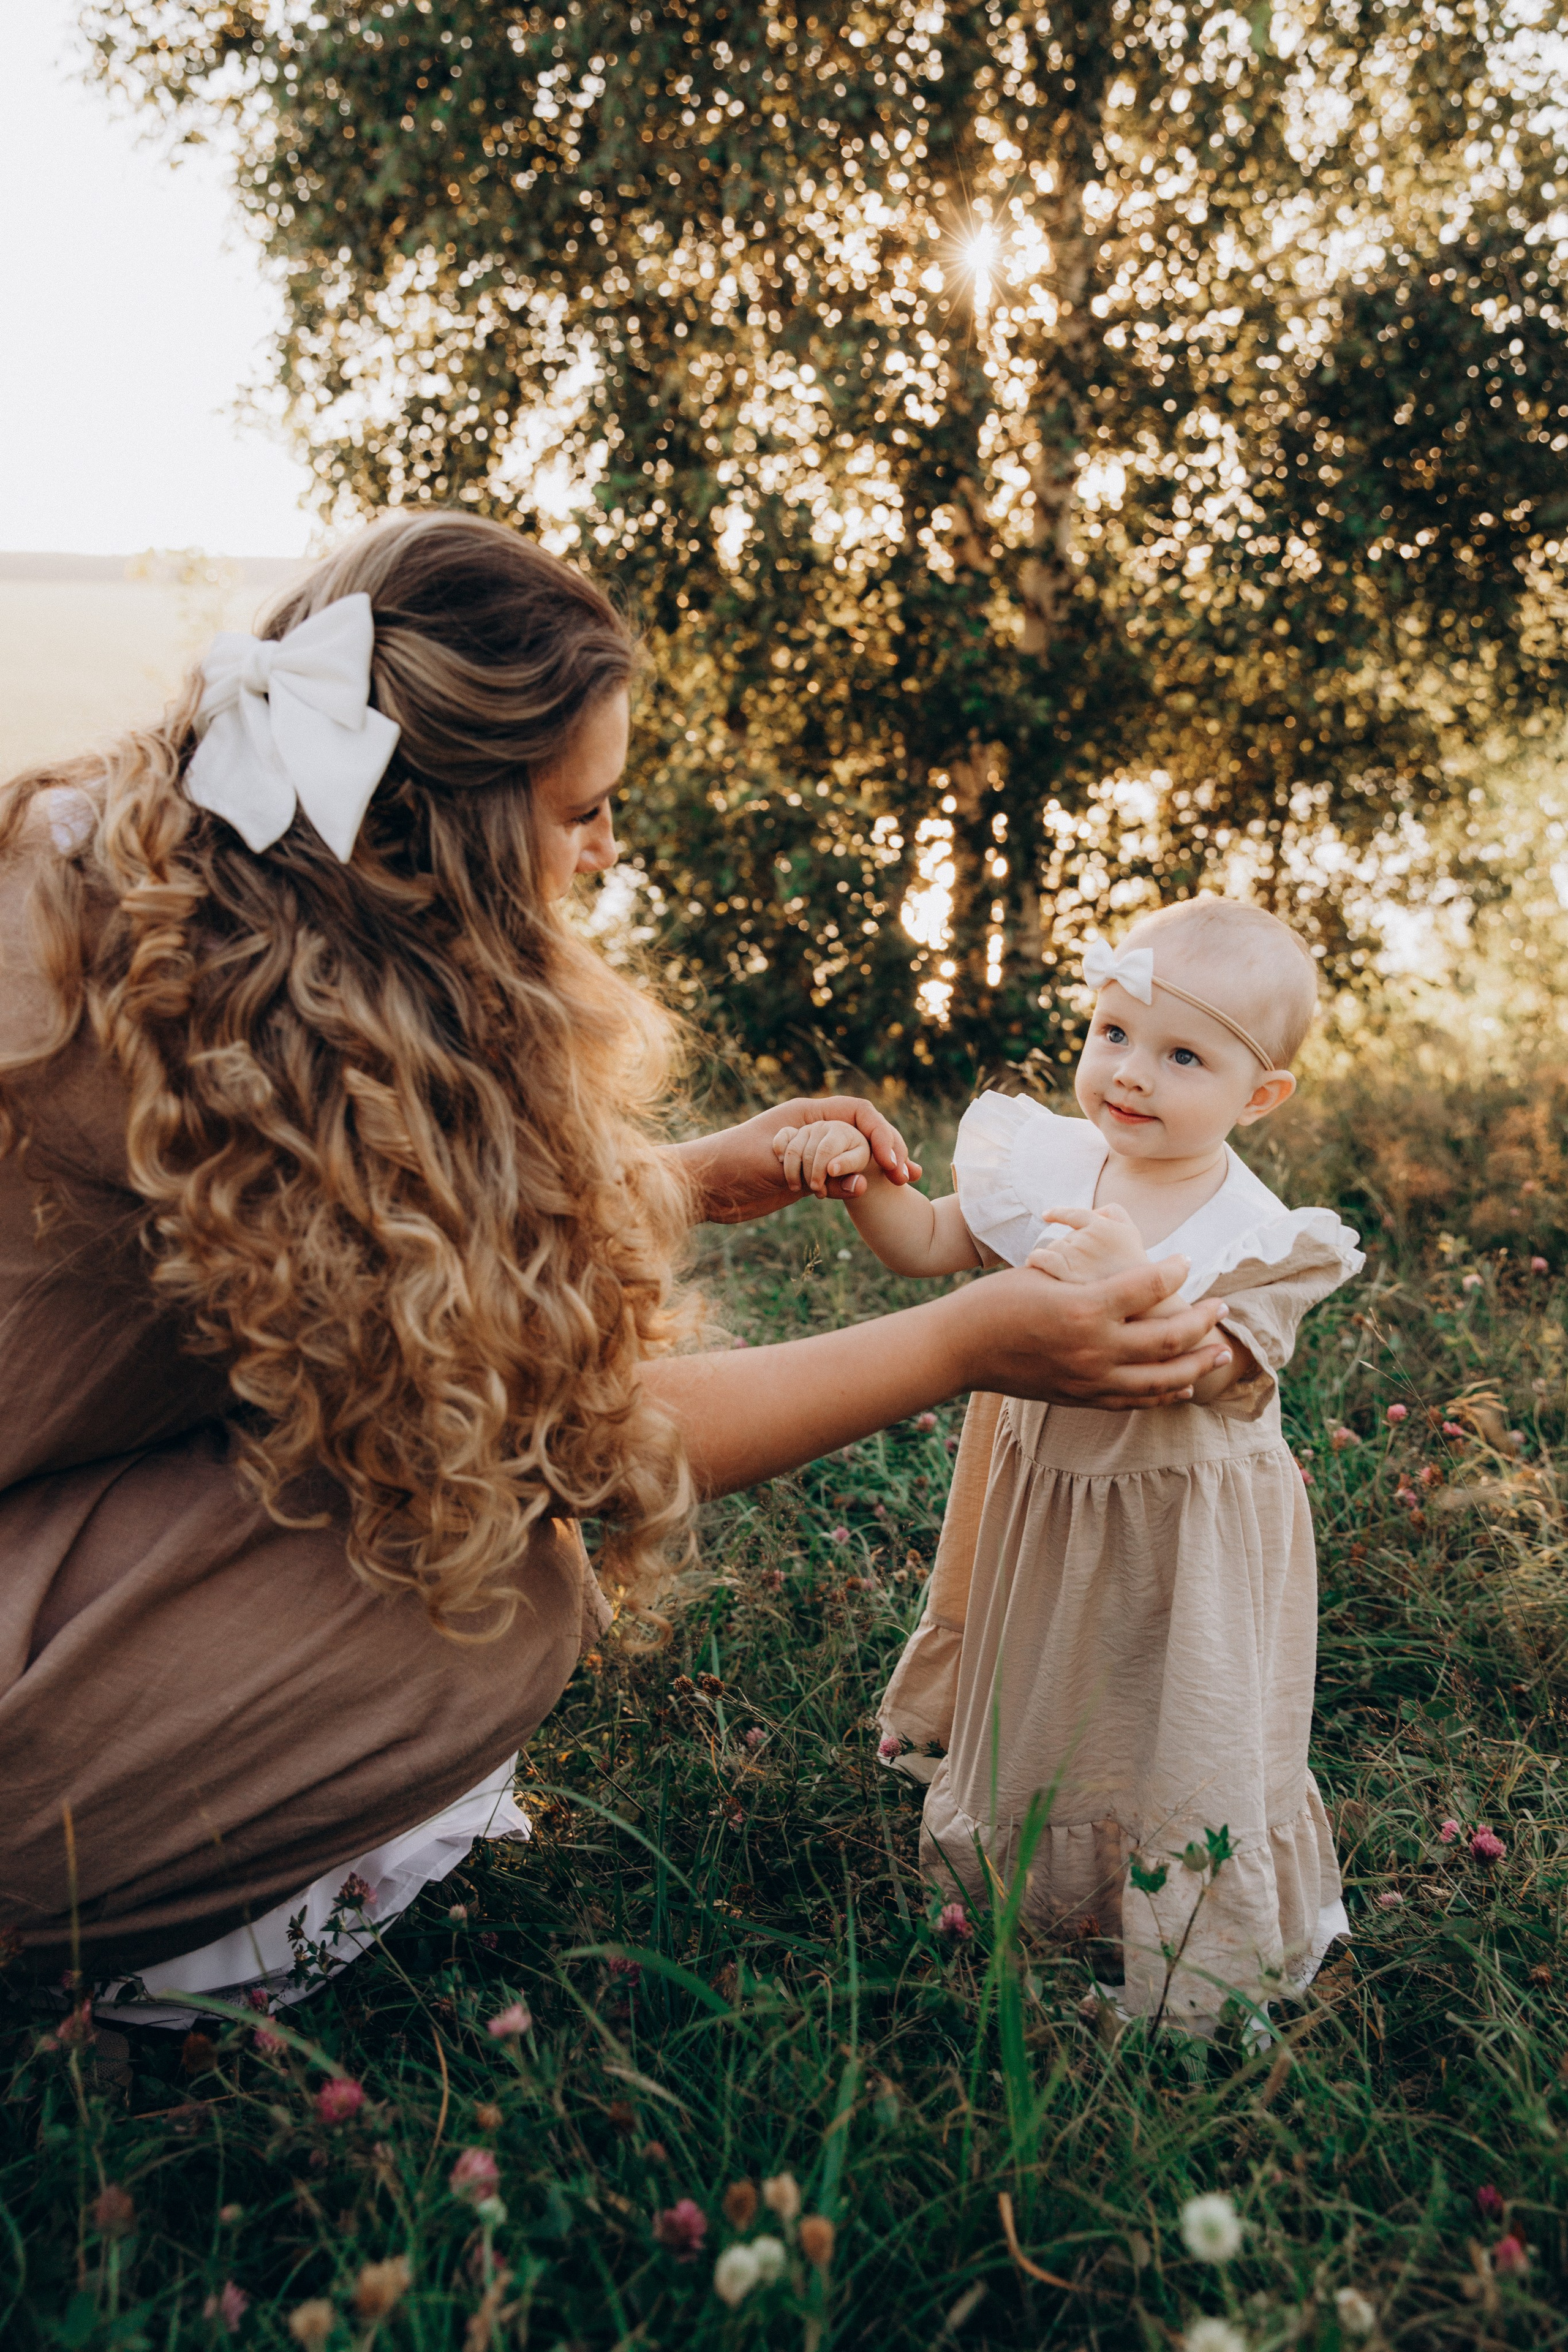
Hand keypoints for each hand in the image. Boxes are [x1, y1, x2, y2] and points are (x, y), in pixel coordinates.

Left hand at [670, 1097, 920, 1224]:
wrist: (699, 1188)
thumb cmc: (727, 1164)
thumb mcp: (774, 1164)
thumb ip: (819, 1174)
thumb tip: (860, 1186)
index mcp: (806, 1113)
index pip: (859, 1113)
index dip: (882, 1132)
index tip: (893, 1161)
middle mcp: (811, 1130)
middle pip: (863, 1134)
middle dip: (887, 1151)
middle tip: (906, 1177)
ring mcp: (810, 1155)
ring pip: (855, 1157)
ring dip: (878, 1169)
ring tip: (903, 1184)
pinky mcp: (805, 1180)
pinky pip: (839, 1179)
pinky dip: (858, 1185)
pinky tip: (874, 1197)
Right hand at [944, 1255, 1232, 1410]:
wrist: (961, 1348)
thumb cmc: (997, 1300)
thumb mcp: (1046, 1272)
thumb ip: (1089, 1272)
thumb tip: (1125, 1259)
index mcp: (1084, 1307)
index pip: (1151, 1285)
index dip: (1176, 1270)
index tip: (1186, 1261)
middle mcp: (1094, 1348)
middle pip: (1170, 1337)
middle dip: (1204, 1321)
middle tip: (1221, 1307)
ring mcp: (1090, 1379)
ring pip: (1162, 1378)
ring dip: (1198, 1364)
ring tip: (1221, 1351)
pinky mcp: (1082, 1398)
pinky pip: (1135, 1400)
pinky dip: (1165, 1393)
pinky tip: (1183, 1385)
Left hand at [1029, 1201, 1146, 1283]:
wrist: (1142, 1302)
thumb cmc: (1136, 1269)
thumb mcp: (1132, 1234)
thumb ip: (1114, 1215)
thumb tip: (1094, 1212)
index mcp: (1103, 1225)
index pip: (1074, 1214)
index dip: (1058, 1213)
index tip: (1046, 1215)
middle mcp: (1087, 1236)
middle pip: (1064, 1238)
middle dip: (1068, 1251)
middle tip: (1079, 1269)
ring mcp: (1076, 1254)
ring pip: (1052, 1248)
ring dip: (1054, 1258)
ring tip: (1063, 1274)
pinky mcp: (1065, 1272)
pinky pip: (1040, 1258)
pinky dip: (1035, 1260)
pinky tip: (1034, 1266)